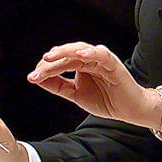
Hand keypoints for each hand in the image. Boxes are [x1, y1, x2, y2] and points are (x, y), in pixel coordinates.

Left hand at [27, 42, 158, 127]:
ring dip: (65, 52)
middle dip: (50, 63)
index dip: (44, 69)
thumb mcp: (75, 94)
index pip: (59, 62)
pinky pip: (102, 55)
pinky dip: (91, 52)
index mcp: (79, 65)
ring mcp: (101, 60)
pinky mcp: (113, 64)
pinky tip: (80, 54)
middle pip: (66, 55)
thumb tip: (38, 79)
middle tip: (37, 71)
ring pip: (80, 50)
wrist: (129, 110)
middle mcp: (89, 59)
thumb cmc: (106, 99)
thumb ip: (58, 86)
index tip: (32, 78)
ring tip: (50, 57)